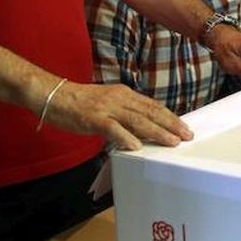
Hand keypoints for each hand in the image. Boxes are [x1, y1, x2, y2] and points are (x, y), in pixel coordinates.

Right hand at [44, 80, 191, 150]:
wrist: (54, 96)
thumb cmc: (79, 102)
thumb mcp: (108, 103)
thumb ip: (124, 113)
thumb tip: (142, 127)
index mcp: (124, 94)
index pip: (152, 106)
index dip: (170, 116)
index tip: (183, 126)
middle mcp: (119, 99)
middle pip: (150, 112)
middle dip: (171, 124)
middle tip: (186, 135)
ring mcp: (107, 108)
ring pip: (137, 120)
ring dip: (157, 131)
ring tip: (171, 141)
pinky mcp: (93, 118)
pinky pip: (113, 128)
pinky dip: (126, 137)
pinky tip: (136, 146)